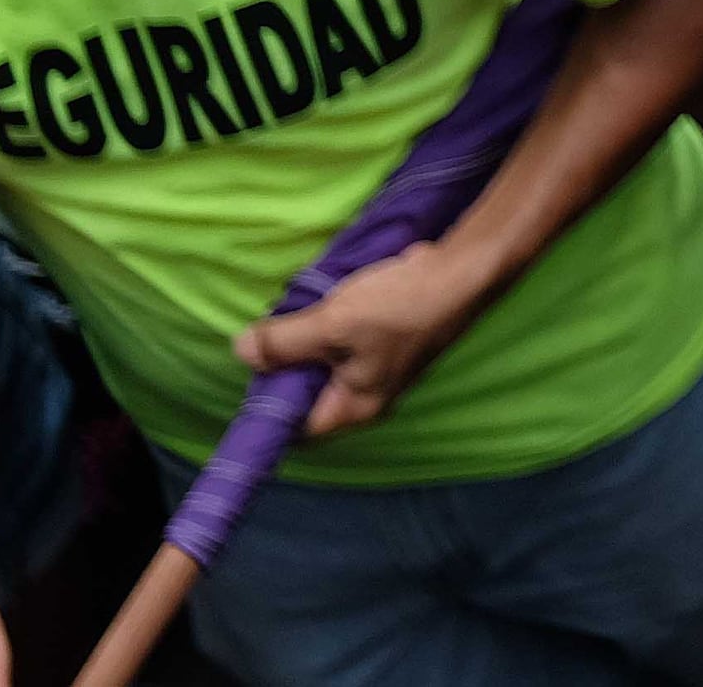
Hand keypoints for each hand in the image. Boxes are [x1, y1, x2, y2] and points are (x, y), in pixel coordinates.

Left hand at [234, 237, 498, 437]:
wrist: (462, 272)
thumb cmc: (400, 308)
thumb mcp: (331, 324)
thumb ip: (282, 343)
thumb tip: (240, 352)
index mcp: (354, 407)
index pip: (295, 429)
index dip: (266, 407)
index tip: (250, 373)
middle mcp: (366, 398)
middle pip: (308, 397)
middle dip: (284, 370)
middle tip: (267, 337)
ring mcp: (378, 370)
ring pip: (323, 369)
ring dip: (305, 346)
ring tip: (293, 317)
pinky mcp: (385, 344)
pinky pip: (341, 347)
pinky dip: (326, 331)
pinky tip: (321, 306)